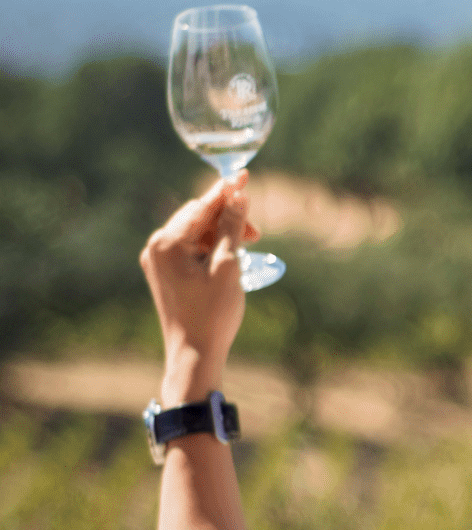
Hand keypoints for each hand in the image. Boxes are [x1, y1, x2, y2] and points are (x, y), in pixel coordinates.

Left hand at [139, 172, 260, 404]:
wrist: (194, 355)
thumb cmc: (213, 313)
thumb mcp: (228, 266)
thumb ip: (232, 227)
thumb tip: (238, 195)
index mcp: (168, 243)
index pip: (202, 206)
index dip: (227, 191)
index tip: (245, 174)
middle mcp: (156, 247)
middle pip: (197, 217)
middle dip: (228, 218)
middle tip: (257, 234)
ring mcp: (157, 261)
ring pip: (195, 232)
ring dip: (221, 234)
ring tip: (247, 248)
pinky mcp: (164, 273)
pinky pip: (189, 248)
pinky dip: (210, 247)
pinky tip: (230, 258)